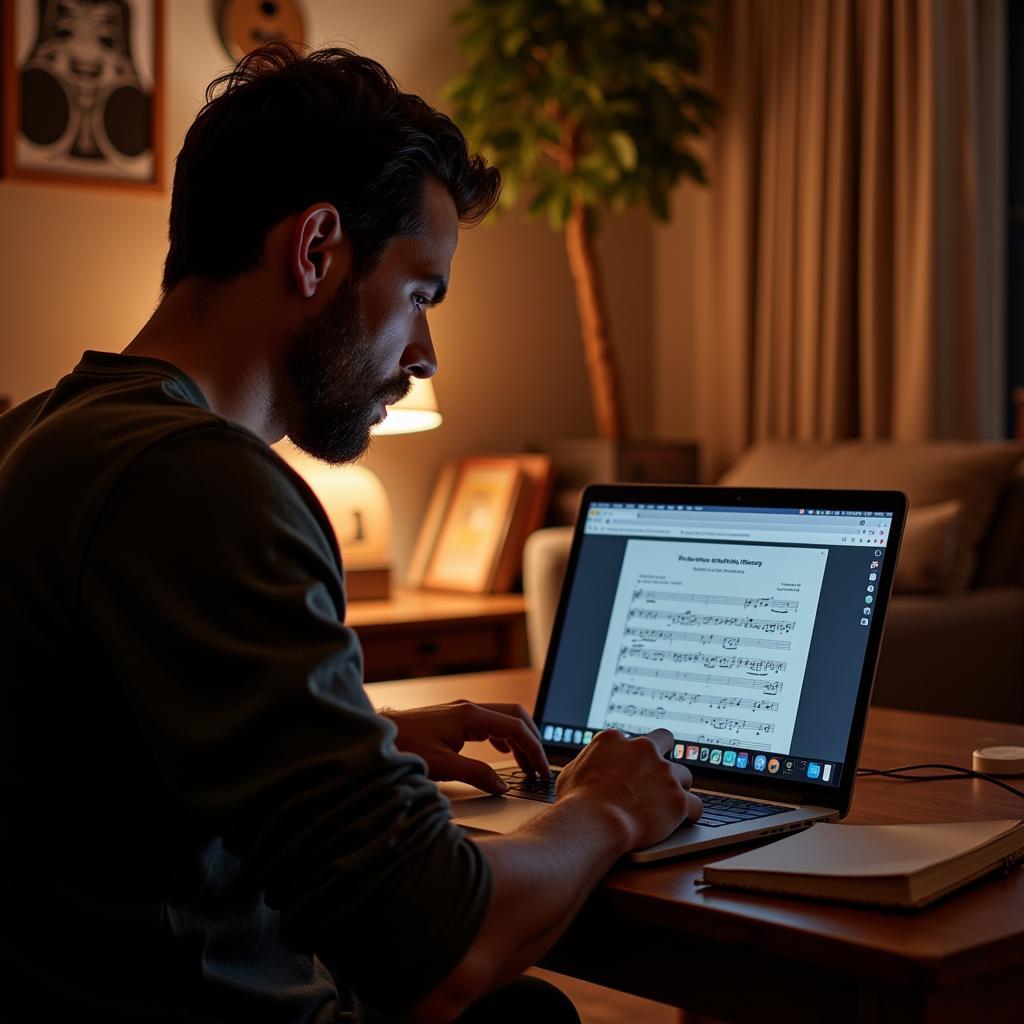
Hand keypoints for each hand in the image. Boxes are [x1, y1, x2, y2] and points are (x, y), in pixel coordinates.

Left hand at [382, 700, 548, 794]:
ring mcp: (462, 711)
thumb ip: (476, 775)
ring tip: (525, 764)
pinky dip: (504, 737)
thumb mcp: (443, 767)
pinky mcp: (455, 718)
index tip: (542, 770)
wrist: (378, 737)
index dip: (534, 749)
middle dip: (532, 740)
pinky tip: (502, 752)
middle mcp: (470, 709)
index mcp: (471, 716)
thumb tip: (502, 785)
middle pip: (515, 716)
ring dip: (519, 739)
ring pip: (503, 719)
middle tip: (539, 767)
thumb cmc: (405, 748)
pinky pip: (490, 723)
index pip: (516, 728)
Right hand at [554, 728, 701, 849]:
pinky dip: (690, 813)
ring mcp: (664, 772)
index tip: (632, 767)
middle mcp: (643, 749)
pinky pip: (696, 804)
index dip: (632, 755)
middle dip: (665, 753)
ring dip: (677, 787)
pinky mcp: (678, 798)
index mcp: (614, 740)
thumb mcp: (570, 772)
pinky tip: (685, 820)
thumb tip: (589, 766)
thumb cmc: (577, 802)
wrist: (595, 822)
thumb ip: (587, 763)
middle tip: (659, 772)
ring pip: (683, 774)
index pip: (631, 739)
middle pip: (665, 739)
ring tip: (667, 804)